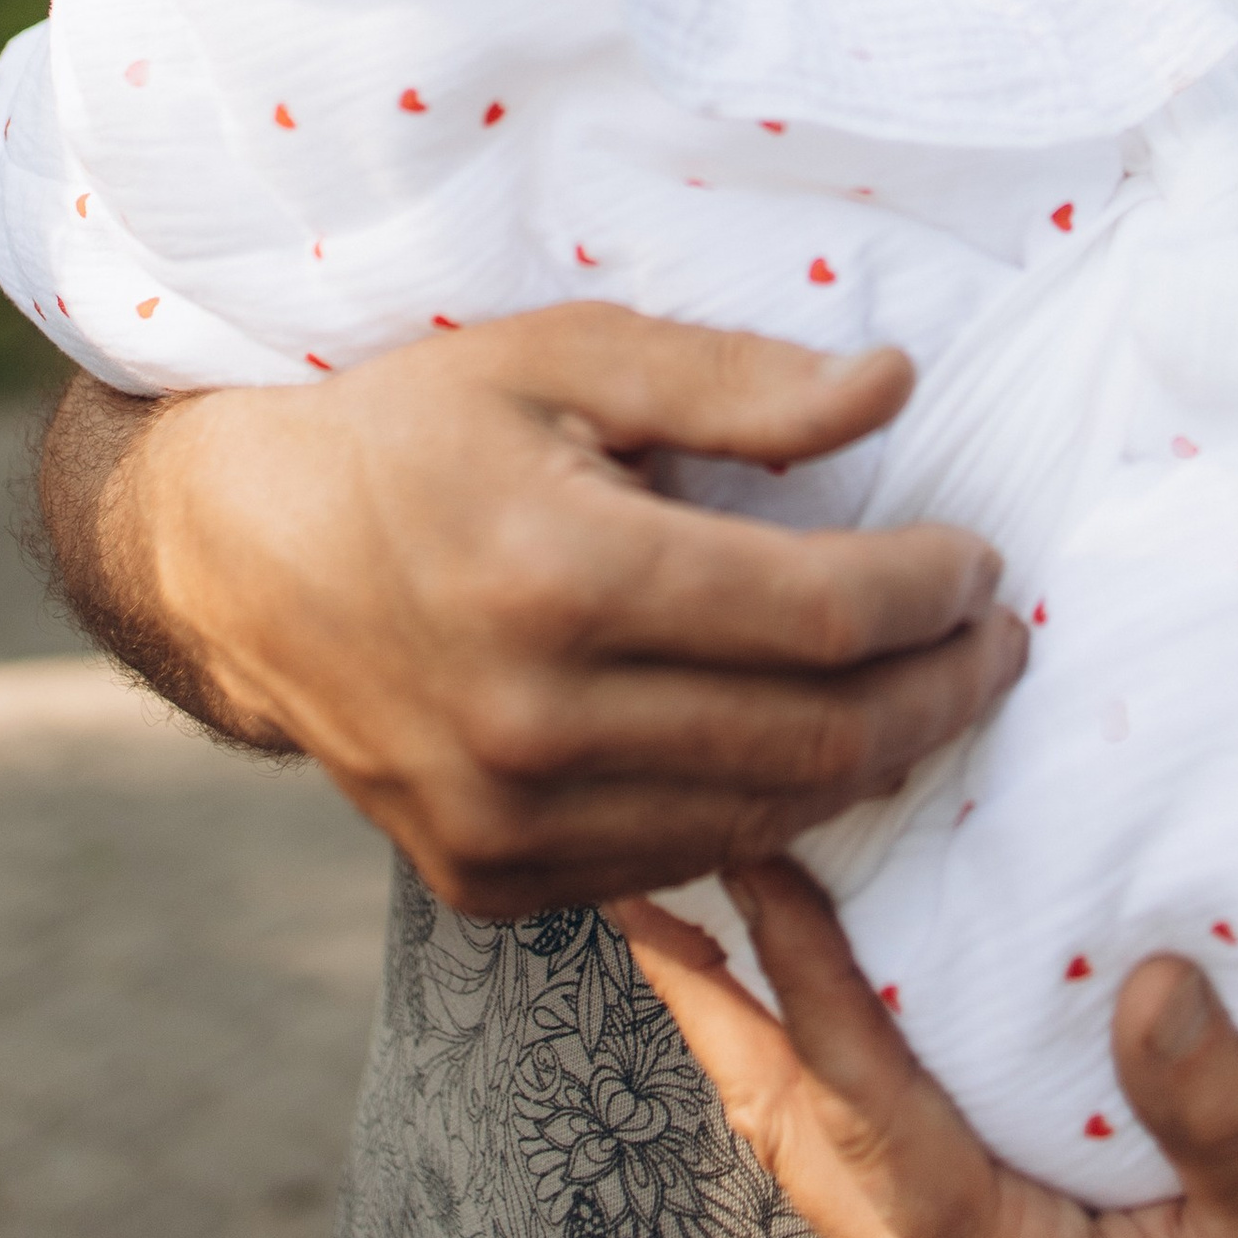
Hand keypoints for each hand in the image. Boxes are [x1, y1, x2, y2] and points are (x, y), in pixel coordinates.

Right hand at [63, 311, 1023, 912]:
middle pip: (814, 735)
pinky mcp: (487, 881)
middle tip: (996, 642)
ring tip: (928, 693)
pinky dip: (762, 814)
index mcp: (559, 572)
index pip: (817, 613)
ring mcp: (504, 821)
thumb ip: (735, 382)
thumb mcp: (565, 355)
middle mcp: (532, 719)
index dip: (930, 592)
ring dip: (873, 761)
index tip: (981, 561)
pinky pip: (676, 868)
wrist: (241, 557)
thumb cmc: (417, 429)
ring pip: (762, 821)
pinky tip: (804, 750)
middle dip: (939, 690)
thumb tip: (894, 388)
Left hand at [617, 861, 1237, 1237]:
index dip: (802, 981)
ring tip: (686, 920)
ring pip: (802, 1154)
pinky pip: (851, 1170)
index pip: (865, 1109)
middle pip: (785, 1131)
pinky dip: (807, 1077)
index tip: (752, 865)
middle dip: (707, 1001)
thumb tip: (1150, 980)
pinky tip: (805, 1019)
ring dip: (741, 1034)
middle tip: (636, 871)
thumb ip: (1217, 1113)